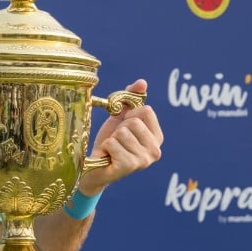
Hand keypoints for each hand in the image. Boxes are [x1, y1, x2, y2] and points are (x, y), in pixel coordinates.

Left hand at [78, 79, 162, 195]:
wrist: (94, 167)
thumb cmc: (110, 142)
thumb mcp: (120, 118)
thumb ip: (131, 99)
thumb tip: (142, 83)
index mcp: (157, 137)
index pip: (146, 110)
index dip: (130, 115)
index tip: (124, 127)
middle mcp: (155, 150)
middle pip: (134, 121)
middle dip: (119, 128)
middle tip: (116, 141)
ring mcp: (144, 160)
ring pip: (122, 133)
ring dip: (111, 139)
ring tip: (112, 149)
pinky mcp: (129, 166)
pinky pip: (113, 144)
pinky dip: (105, 147)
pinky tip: (107, 156)